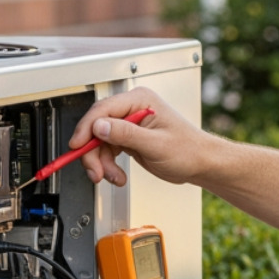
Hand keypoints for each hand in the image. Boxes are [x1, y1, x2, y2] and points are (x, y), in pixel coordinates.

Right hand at [69, 88, 208, 186]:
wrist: (200, 164)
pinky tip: (117, 176)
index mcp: (140, 101)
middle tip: (95, 172)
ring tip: (113, 177)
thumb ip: (126, 134)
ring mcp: (129, 124)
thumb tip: (100, 126)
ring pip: (99, 142)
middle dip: (93, 152)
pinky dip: (108, 165)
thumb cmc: (188, 150)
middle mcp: (132, 109)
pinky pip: (107, 150)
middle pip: (97, 127)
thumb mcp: (155, 144)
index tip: (77, 145)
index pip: (103, 110)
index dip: (87, 128)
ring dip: (101, 163)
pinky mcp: (128, 138)